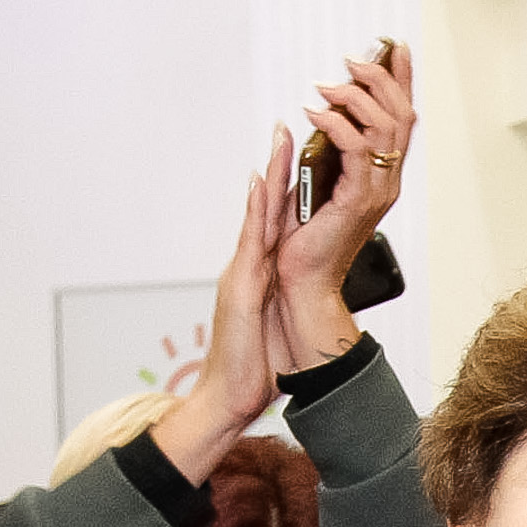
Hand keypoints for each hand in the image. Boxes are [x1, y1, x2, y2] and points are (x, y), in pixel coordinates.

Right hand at [153, 128, 295, 481]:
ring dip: (269, 177)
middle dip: (278, 169)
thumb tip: (299, 301)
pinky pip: (253, 242)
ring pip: (260, 216)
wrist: (228, 398)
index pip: (276, 224)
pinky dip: (256, 212)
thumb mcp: (275, 328)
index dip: (285, 189)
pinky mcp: (241, 287)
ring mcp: (243, 273)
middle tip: (287, 128)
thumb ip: (281, 306)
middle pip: (267, 210)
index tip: (297, 155)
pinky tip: (262, 186)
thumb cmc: (254, 370)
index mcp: (259, 275)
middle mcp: (249, 267)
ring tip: (279, 140)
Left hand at [270, 41, 414, 373]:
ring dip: (355, 97)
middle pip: (402, 114)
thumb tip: (319, 111)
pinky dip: (336, 124)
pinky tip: (314, 114)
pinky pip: (358, 148)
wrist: (301, 280)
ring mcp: (378, 190)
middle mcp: (388, 180)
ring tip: (327, 87)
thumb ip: (326, 148)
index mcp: (382, 174)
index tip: (394, 48)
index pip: (402, 118)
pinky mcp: (358, 199)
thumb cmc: (305, 240)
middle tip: (351, 62)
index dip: (402, 80)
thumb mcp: (317, 181)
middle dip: (379, 78)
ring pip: (386, 126)